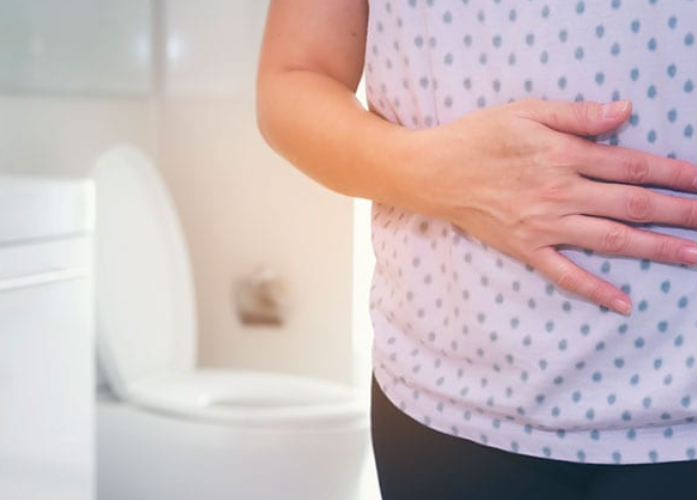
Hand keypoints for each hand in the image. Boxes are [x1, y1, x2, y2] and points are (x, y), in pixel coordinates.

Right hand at [406, 99, 696, 313]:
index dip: (674, 173)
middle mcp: (560, 194)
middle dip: (679, 212)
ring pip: (611, 240)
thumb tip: (624, 112)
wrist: (433, 173)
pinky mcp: (526, 248)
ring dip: (656, 249)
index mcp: (562, 156)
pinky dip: (595, 290)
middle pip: (632, 205)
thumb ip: (577, 114)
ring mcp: (544, 226)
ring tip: (692, 256)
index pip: (632, 165)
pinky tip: (624, 304)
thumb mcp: (525, 111)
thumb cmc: (477, 137)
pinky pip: (565, 274)